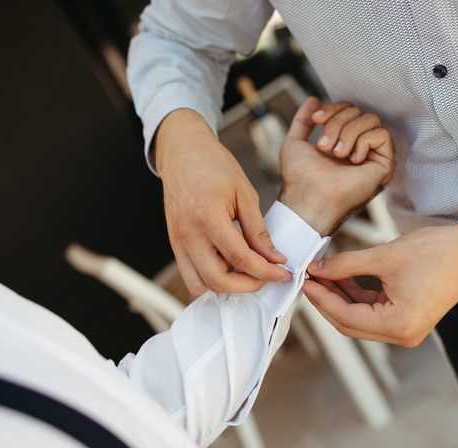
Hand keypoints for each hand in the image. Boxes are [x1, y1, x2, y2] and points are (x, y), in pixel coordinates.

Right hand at [155, 108, 290, 295]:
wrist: (182, 152)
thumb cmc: (213, 165)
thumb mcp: (245, 193)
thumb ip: (258, 230)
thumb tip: (274, 258)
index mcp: (208, 217)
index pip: (240, 258)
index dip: (266, 271)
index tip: (283, 273)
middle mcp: (189, 234)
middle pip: (218, 281)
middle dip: (248, 285)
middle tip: (267, 276)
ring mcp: (178, 242)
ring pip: (201, 285)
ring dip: (227, 286)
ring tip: (247, 271)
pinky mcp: (175, 244)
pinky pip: (190, 275)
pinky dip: (211, 280)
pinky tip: (229, 266)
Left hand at [279, 98, 396, 234]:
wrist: (308, 197)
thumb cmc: (300, 177)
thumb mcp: (295, 142)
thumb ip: (303, 120)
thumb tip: (314, 99)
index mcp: (341, 141)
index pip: (348, 109)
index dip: (333, 108)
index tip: (316, 119)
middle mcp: (359, 147)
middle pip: (359, 111)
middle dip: (337, 123)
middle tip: (324, 146)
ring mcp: (372, 156)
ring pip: (371, 119)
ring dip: (348, 132)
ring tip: (336, 154)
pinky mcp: (384, 165)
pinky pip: (382, 134)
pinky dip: (364, 141)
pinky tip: (353, 159)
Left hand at [302, 224, 457, 346]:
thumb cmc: (437, 252)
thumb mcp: (384, 256)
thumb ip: (346, 265)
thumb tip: (317, 269)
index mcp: (399, 325)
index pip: (345, 317)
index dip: (321, 298)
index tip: (305, 279)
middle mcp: (402, 335)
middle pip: (349, 322)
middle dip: (327, 299)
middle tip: (310, 277)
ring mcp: (405, 329)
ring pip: (359, 318)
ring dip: (340, 297)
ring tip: (323, 273)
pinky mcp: (407, 319)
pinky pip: (372, 312)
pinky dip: (356, 296)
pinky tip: (342, 276)